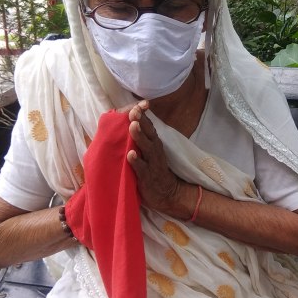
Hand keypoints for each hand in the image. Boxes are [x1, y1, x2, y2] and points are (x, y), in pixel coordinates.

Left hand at [126, 101, 183, 215]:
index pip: (149, 125)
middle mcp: (155, 150)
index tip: (139, 104)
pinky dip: (137, 161)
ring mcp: (152, 163)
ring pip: (146, 147)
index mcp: (154, 143)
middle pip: (149, 132)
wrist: (168, 193)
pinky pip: (142, 168)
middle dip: (141, 121)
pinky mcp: (148, 177)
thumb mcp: (149, 152)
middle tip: (134, 111)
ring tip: (132, 126)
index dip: (144, 114)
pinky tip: (131, 154)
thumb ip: (141, 140)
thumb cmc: (154, 170)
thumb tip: (129, 124)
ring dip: (139, 136)